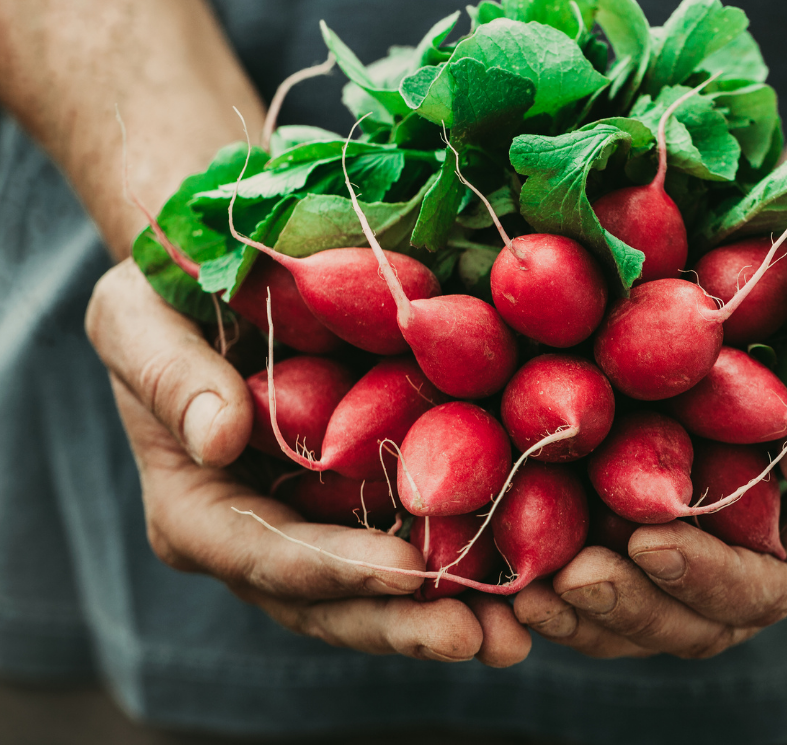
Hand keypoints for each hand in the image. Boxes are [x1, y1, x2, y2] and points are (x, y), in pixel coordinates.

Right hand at [85, 259, 530, 666]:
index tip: (405, 572)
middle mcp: (258, 530)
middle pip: (326, 599)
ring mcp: (315, 518)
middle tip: (479, 637)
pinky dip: (462, 559)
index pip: (260, 553)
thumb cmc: (163, 293)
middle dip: (401, 622)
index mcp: (197, 504)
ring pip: (375, 587)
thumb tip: (219, 439)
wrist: (216, 274)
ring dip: (444, 612)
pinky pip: (410, 533)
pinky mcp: (363, 491)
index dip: (332, 570)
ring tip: (516, 634)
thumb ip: (170, 377)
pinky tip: (523, 570)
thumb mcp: (138, 318)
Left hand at [514, 344, 786, 657]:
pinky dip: (553, 550)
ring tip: (522, 589)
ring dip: (580, 603)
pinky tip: (504, 536)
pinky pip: (597, 541)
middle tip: (568, 582)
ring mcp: (697, 527)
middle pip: (691, 616)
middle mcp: (754, 546)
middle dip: (629, 606)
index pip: (765, 586)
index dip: (708, 578)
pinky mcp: (640, 491)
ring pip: (637, 597)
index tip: (651, 542)